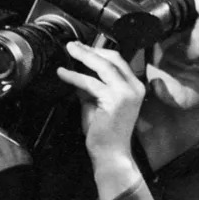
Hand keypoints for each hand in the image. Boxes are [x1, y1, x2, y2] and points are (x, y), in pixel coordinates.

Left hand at [57, 41, 143, 164]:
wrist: (111, 154)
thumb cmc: (106, 133)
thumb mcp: (98, 103)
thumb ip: (92, 88)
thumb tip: (79, 73)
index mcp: (135, 87)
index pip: (119, 62)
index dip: (100, 52)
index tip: (84, 47)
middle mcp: (134, 87)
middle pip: (113, 59)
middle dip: (91, 50)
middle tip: (73, 45)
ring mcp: (126, 93)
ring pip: (103, 66)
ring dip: (83, 56)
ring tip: (69, 51)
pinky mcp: (115, 100)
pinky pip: (90, 83)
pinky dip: (74, 76)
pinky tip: (63, 73)